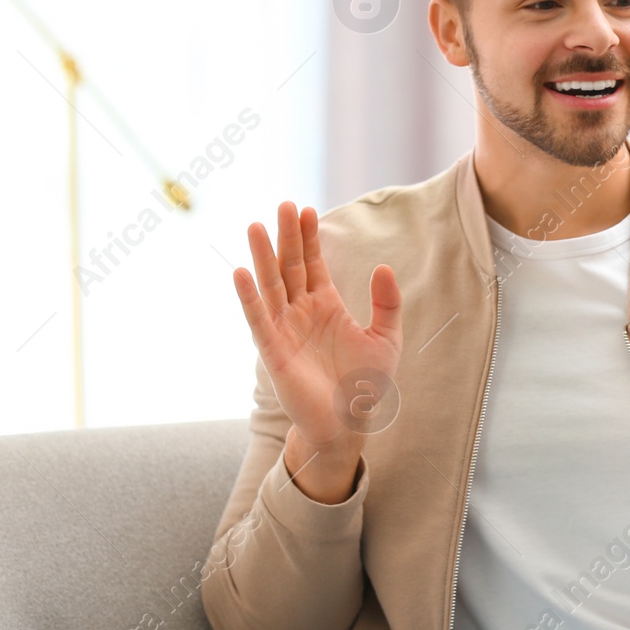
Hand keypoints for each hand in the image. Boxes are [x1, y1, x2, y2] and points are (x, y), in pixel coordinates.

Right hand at [232, 202, 401, 481]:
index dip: (309, 237)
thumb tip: (383, 266)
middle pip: (290, 266)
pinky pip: (259, 319)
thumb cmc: (365, 384)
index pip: (313, 263)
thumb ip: (387, 303)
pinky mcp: (273, 351)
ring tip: (257, 226)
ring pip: (271, 286)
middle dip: (287, 237)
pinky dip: (249, 297)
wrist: (348, 424)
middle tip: (284, 205)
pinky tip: (242, 272)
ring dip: (263, 257)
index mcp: (325, 305)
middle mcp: (301, 312)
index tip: (307, 209)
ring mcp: (284, 329)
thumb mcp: (386, 338)